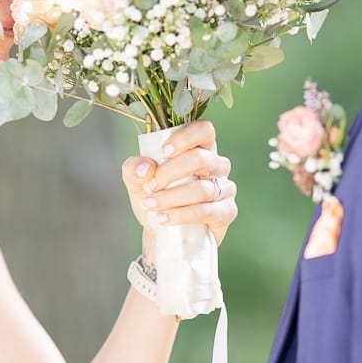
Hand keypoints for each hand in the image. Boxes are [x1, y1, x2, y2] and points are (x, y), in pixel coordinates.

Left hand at [120, 120, 238, 250]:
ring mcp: (225, 188)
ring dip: (171, 198)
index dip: (185, 138)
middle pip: (200, 158)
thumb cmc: (156, 197)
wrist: (164, 232)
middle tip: (149, 186)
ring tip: (150, 205)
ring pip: (202, 188)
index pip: (204, 130)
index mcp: (200, 148)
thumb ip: (134, 168)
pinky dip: (181, 215)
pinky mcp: (227, 211)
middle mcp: (217, 164)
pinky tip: (163, 219)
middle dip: (169, 173)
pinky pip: (206, 211)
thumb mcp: (137, 181)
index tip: (162, 152)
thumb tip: (145, 168)